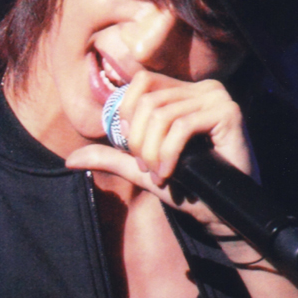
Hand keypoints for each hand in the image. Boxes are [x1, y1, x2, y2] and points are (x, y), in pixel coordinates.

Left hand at [64, 71, 256, 228]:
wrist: (223, 214)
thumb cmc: (190, 189)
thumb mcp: (143, 170)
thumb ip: (110, 157)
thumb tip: (69, 159)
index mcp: (184, 92)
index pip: (141, 82)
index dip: (128, 115)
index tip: (135, 151)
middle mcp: (204, 88)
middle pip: (149, 100)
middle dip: (138, 139)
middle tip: (147, 168)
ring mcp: (217, 98)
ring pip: (162, 114)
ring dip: (152, 151)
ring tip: (159, 175)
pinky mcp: (228, 112)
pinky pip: (182, 126)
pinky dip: (168, 153)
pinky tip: (170, 174)